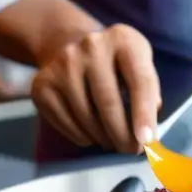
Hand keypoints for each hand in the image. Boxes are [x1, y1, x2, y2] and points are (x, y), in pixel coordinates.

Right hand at [31, 24, 160, 153]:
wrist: (69, 44)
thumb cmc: (115, 63)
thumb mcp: (139, 64)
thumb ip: (149, 92)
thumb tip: (147, 134)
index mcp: (123, 39)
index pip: (139, 81)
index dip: (144, 114)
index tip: (147, 141)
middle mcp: (91, 46)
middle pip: (108, 102)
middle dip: (122, 135)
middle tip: (131, 151)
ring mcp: (62, 64)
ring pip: (86, 117)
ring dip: (103, 138)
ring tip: (113, 142)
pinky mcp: (42, 84)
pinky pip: (67, 123)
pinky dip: (83, 137)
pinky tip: (92, 135)